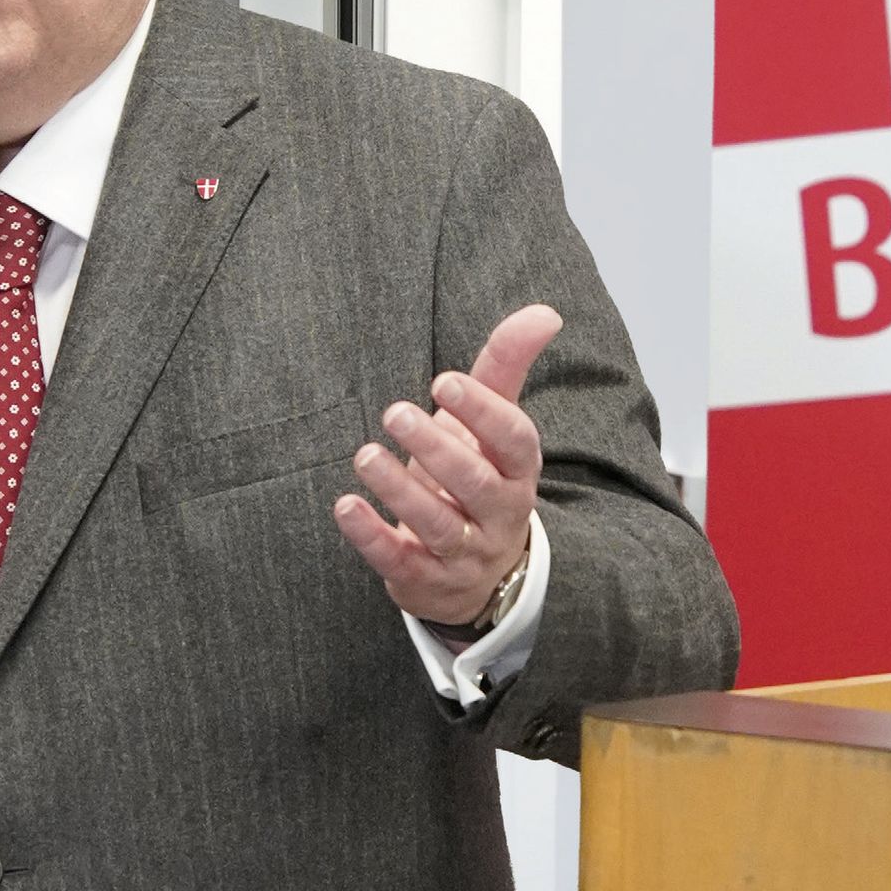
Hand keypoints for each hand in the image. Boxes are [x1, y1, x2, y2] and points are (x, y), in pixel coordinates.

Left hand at [334, 305, 559, 627]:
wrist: (479, 571)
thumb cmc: (478, 475)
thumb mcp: (493, 425)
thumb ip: (507, 367)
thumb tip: (545, 311)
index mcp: (517, 470)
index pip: (513, 441)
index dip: (483, 412)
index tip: (444, 381)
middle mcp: (498, 514)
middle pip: (474, 484)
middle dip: (436, 448)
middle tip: (395, 413)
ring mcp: (463, 552)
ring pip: (437, 525)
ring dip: (400, 490)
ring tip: (366, 455)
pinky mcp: (424, 579)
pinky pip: (399, 560)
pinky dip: (371, 535)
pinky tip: (345, 506)